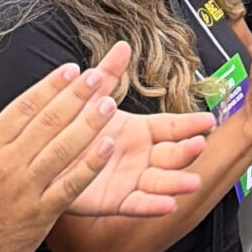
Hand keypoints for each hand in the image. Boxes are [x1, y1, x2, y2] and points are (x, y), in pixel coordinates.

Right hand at [0, 66, 119, 251]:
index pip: (23, 107)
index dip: (49, 85)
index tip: (71, 69)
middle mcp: (9, 165)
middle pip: (48, 122)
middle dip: (75, 96)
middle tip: (97, 76)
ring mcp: (27, 189)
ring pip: (63, 149)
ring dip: (89, 124)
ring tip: (110, 103)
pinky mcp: (42, 214)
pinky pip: (71, 186)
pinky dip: (90, 166)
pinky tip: (108, 147)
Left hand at [53, 45, 208, 220]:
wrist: (43, 157)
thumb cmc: (69, 129)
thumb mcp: (90, 99)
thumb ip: (108, 75)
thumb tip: (121, 46)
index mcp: (139, 131)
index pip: (172, 127)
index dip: (190, 124)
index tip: (208, 121)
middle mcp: (140, 156)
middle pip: (171, 154)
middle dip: (187, 151)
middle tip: (198, 145)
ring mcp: (130, 179)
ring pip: (159, 182)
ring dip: (176, 182)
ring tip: (190, 182)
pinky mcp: (114, 201)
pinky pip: (137, 205)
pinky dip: (152, 206)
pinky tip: (168, 204)